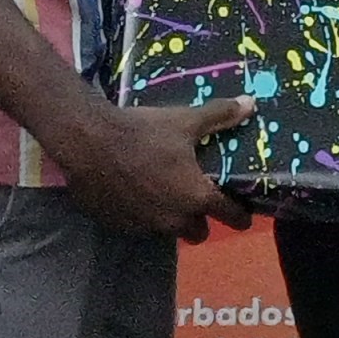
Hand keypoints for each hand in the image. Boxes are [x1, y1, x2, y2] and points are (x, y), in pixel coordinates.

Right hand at [53, 97, 256, 238]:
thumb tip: (250, 105)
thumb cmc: (143, 133)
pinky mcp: (119, 226)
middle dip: (200, 221)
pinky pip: (139, 226)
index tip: (243, 216)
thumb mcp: (184, 121)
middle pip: (197, 232)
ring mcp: (145, 226)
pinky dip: (142, 215)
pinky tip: (133, 194)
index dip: (240, 216)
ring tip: (162, 195)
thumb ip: (219, 116)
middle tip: (195, 201)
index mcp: (196, 197)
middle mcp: (174, 219)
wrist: (88, 144)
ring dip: (170, 219)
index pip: (229, 216)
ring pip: (167, 231)